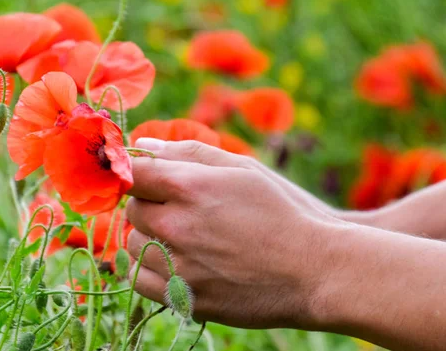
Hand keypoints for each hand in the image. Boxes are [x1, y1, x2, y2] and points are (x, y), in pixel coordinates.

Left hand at [125, 139, 338, 328]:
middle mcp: (175, 226)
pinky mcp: (183, 298)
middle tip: (180, 211)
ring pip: (132, 245)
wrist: (314, 271)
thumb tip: (142, 147)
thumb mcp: (243, 169)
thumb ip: (189, 152)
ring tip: (183, 238)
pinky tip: (173, 262)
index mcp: (188, 187)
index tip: (149, 181)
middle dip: (150, 205)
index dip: (137, 175)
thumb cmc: (282, 212)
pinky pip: (139, 280)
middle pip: (131, 210)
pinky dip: (148, 269)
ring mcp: (177, 266)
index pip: (132, 174)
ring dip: (148, 238)